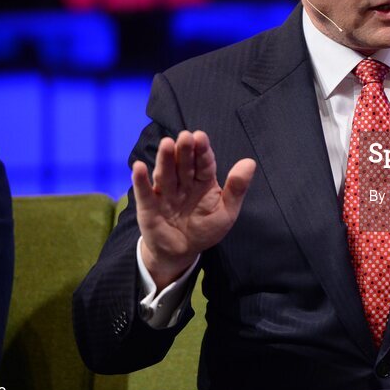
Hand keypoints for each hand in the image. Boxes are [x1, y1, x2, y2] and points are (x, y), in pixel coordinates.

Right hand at [133, 130, 255, 289]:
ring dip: (165, 159)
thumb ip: (237, 188)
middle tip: (185, 137)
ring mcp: (165, 193)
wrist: (182, 252)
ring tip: (167, 144)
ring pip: (166, 174)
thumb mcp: (226, 211)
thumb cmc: (205, 229)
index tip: (200, 137)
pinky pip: (145, 193)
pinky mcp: (149, 206)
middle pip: (183, 164)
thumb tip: (250, 162)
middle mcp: (183, 183)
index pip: (203, 163)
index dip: (202, 150)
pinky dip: (140, 181)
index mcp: (203, 181)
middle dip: (185, 151)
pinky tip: (139, 167)